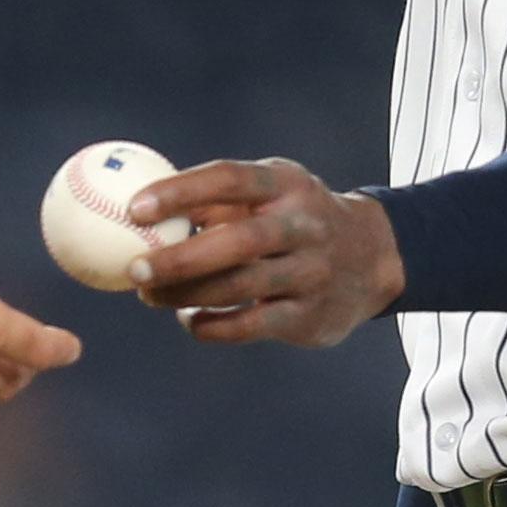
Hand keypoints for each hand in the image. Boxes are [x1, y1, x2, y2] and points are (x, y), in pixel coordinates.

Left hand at [125, 158, 404, 346]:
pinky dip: (213, 326)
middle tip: (134, 268)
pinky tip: (189, 320)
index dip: (181, 192)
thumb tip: (136, 206)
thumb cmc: (295, 218)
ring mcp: (311, 272)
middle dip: (180, 258)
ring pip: (241, 287)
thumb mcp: (271, 191)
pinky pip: (252, 326)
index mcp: (287, 184)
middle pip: (238, 241)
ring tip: (149, 295)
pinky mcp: (310, 315)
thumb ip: (215, 198)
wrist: (373, 258)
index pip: (230, 179)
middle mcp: (304, 226)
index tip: (135, 208)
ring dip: (187, 294)